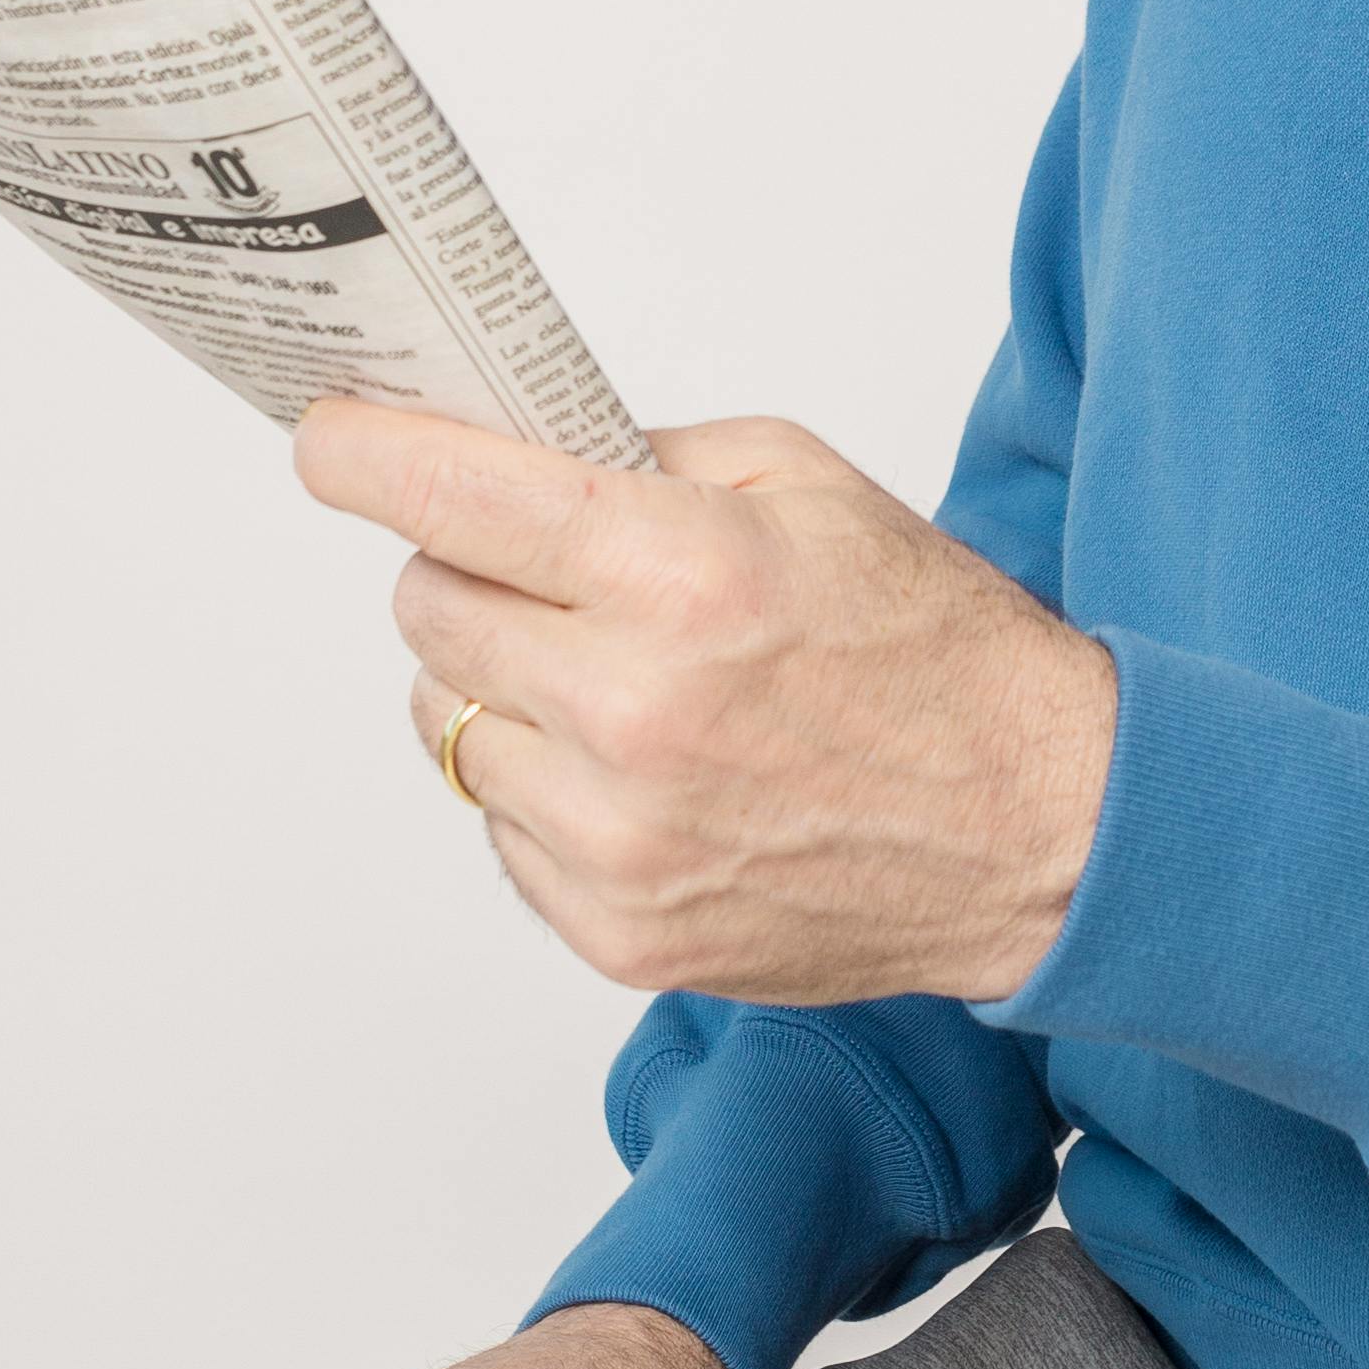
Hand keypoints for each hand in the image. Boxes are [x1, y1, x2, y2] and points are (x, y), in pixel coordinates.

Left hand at [292, 402, 1117, 1006]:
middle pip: (426, 606)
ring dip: (500, 686)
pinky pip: (498, 828)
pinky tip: (642, 771)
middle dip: (466, 567)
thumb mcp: (808, 484)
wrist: (1039, 828)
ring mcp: (616, 837)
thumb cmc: (935, 649)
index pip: (454, 497)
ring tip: (612, 681)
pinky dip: (543, 787)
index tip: (329, 439)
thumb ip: (645, 456)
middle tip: (546, 569)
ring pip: (444, 723)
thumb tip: (511, 446)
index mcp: (683, 575)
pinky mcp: (617, 930)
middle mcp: (633, 711)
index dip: (366, 455)